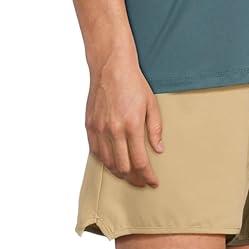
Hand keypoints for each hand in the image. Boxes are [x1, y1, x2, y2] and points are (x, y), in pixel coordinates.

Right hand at [86, 49, 162, 187]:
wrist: (110, 66)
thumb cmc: (133, 84)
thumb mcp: (151, 105)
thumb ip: (155, 130)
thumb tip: (159, 150)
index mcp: (132, 125)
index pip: (140, 161)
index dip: (148, 176)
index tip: (153, 182)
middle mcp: (114, 130)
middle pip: (124, 167)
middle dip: (135, 179)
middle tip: (142, 182)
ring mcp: (99, 129)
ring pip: (108, 163)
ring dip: (120, 173)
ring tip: (129, 175)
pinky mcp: (90, 126)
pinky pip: (96, 152)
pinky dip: (106, 162)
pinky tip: (114, 164)